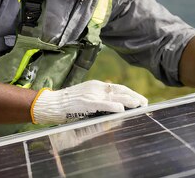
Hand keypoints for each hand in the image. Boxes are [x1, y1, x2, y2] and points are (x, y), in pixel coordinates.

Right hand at [31, 80, 147, 124]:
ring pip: (114, 96)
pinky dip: (112, 105)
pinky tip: (121, 109)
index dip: (130, 93)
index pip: (118, 88)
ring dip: (128, 100)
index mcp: (96, 86)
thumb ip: (100, 102)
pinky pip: (102, 104)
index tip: (140, 99)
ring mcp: (91, 95)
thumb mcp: (86, 99)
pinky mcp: (85, 103)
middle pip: (119, 90)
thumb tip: (116, 108)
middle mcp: (95, 88)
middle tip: (144, 103)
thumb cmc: (67, 105)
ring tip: (139, 104)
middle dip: (134, 97)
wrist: (50, 104)